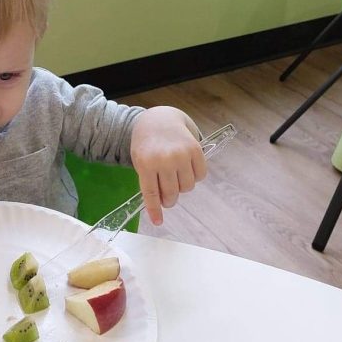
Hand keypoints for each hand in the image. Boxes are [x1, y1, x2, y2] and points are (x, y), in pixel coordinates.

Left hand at [129, 107, 206, 225]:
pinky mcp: (196, 149)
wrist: (158, 119)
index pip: (151, 193)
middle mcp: (165, 159)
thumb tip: (159, 204)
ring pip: (187, 187)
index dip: (155, 210)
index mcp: (146, 163)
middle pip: (172, 194)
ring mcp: (182, 154)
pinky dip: (195, 177)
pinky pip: (200, 175)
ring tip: (175, 177)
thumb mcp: (140, 161)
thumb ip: (148, 181)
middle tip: (167, 197)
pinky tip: (186, 169)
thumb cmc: (146, 143)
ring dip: (182, 187)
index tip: (157, 222)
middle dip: (169, 200)